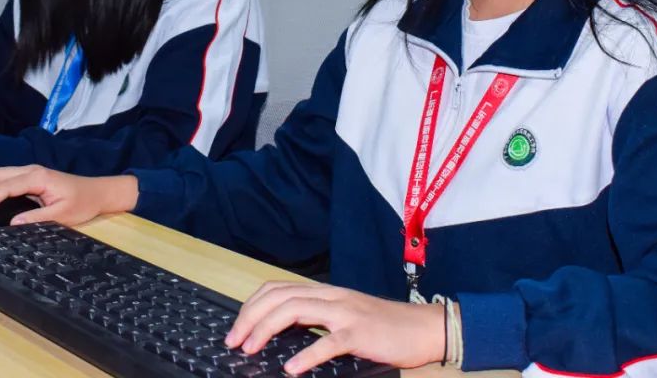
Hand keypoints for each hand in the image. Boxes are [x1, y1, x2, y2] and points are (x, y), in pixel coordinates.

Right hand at [0, 166, 138, 225]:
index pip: (4, 186)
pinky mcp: (29, 178)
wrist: (98, 192)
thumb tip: (12, 223)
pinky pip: (4, 179)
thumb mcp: (62, 214)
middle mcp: (30, 170)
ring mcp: (29, 172)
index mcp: (37, 177)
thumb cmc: (83, 202)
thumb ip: (36, 218)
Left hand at [225, 282, 444, 373]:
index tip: (236, 328)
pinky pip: (329, 342)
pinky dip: (307, 354)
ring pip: (295, 310)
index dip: (251, 306)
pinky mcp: (360, 333)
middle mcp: (331, 297)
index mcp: (325, 293)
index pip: (277, 289)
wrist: (423, 327)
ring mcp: (345, 313)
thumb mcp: (344, 316)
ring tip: (251, 349)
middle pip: (279, 297)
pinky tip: (292, 368)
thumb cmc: (384, 327)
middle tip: (234, 341)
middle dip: (250, 317)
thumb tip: (280, 333)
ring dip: (267, 329)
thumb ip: (316, 319)